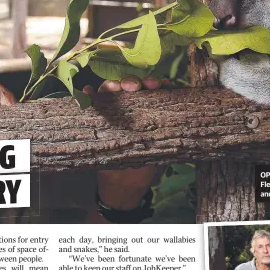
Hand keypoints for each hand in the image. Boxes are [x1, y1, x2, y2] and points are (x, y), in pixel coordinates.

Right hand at [83, 76, 167, 217]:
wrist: (121, 188)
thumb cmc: (143, 167)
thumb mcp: (157, 150)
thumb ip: (164, 134)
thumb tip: (180, 119)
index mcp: (145, 112)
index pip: (150, 91)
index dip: (155, 84)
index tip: (160, 85)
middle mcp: (127, 108)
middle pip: (129, 86)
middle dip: (133, 81)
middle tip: (136, 86)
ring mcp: (109, 114)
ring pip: (109, 91)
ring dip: (112, 85)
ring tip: (115, 86)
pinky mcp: (95, 121)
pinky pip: (91, 106)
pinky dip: (89, 97)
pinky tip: (88, 92)